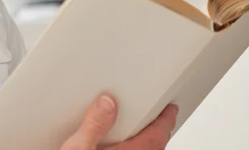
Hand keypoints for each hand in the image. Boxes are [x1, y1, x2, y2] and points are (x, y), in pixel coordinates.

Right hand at [60, 94, 178, 149]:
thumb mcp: (78, 149)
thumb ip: (93, 125)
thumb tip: (108, 103)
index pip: (157, 136)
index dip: (165, 120)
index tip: (169, 110)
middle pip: (156, 149)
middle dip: (158, 136)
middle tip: (160, 122)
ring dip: (149, 149)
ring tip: (143, 139)